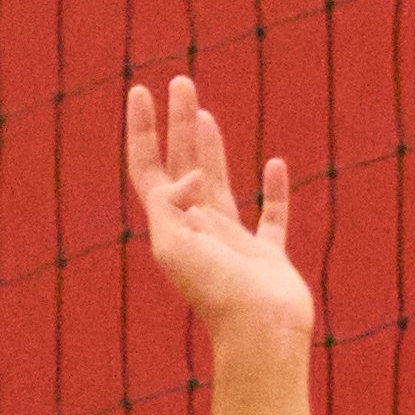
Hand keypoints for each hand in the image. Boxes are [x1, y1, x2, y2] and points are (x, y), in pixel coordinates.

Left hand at [119, 77, 307, 353]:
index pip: (148, 168)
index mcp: (169, 227)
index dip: (141, 130)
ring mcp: (232, 241)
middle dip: (178, 123)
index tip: (141, 91)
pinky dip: (273, 190)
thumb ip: (173, 205)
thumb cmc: (216, 293)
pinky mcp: (267, 254)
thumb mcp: (176, 246)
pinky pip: (270, 214)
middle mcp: (196, 229)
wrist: (258, 332)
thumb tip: (192, 176)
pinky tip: (274, 164)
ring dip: (211, 147)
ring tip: (205, 113)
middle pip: (183, 164)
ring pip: (218, 183)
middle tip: (181, 81)